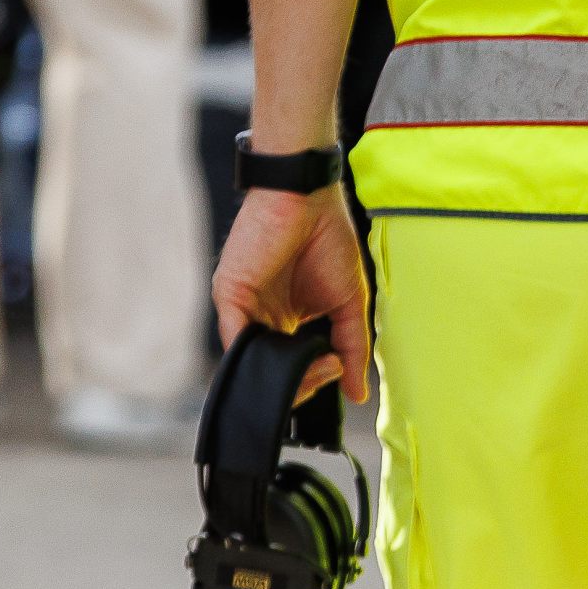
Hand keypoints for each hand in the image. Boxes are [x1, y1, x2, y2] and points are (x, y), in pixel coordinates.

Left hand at [210, 187, 369, 404]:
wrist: (308, 198)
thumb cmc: (330, 239)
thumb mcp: (350, 300)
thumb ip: (352, 345)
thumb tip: (357, 391)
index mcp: (289, 319)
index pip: (295, 363)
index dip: (314, 378)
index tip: (339, 373)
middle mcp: (264, 318)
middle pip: (273, 367)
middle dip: (298, 382)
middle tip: (327, 374)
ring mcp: (245, 309)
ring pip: (254, 359)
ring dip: (279, 374)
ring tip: (309, 370)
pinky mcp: (230, 296)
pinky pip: (235, 336)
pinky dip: (254, 356)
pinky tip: (279, 362)